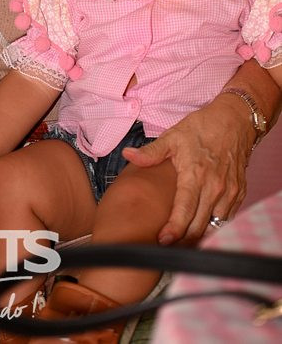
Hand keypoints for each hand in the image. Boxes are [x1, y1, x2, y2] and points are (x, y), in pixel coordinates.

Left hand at [122, 96, 251, 244]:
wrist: (233, 121)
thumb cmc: (201, 128)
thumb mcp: (172, 136)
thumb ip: (151, 152)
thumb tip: (127, 154)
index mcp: (195, 175)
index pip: (184, 211)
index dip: (174, 230)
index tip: (163, 241)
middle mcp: (214, 187)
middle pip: (199, 225)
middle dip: (184, 239)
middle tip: (168, 245)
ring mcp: (229, 192)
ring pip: (215, 225)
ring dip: (199, 234)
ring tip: (182, 239)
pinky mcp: (239, 193)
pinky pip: (227, 218)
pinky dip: (214, 225)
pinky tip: (201, 225)